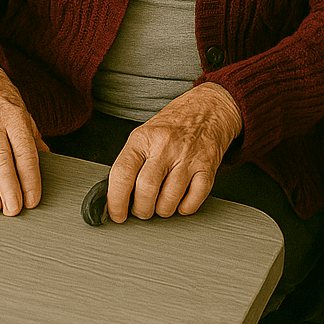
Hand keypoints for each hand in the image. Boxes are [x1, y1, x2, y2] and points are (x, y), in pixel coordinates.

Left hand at [106, 84, 242, 221]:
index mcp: (143, 138)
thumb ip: (131, 163)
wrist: (207, 109)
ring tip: (161, 203)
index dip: (116, 201)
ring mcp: (187, 157)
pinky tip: (180, 200)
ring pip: (169, 200)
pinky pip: (193, 201)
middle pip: (146, 191)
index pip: (122, 174)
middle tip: (142, 209)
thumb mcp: (144, 135)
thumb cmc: (172, 125)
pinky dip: (184, 208)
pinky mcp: (207, 167)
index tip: (117, 214)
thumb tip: (116, 197)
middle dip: (141, 210)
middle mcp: (164, 146)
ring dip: (162, 211)